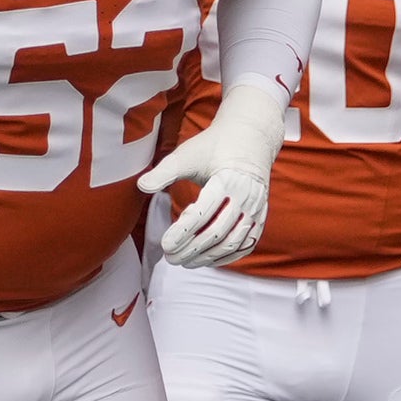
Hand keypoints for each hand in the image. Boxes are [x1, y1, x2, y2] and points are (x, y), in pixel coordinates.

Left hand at [138, 76, 293, 268]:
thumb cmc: (213, 146)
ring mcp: (256, 209)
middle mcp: (246, 197)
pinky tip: (208, 260)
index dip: (182, 232)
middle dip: (191, 249)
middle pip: (217, 233)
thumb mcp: (187, 154)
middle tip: (170, 257)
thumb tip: (141, 186)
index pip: (203, 214)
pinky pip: (246, 244)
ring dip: (208, 257)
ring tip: (184, 262)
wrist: (249, 139)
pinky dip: (228, 257)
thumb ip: (164, 172)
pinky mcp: (259, 217)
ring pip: (233, 242)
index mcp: (228, 180)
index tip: (164, 245)